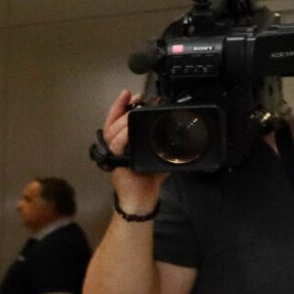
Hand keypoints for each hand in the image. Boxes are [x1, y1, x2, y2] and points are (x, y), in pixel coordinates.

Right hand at [100, 89, 169, 212]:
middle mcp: (115, 148)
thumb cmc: (149, 181)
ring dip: (123, 119)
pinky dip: (123, 135)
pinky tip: (130, 128)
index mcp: (123, 144)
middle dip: (122, 108)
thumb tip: (181, 130)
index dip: (120, 106)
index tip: (129, 93)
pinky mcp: (116, 163)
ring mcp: (114, 155)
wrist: (142, 200)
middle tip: (136, 98)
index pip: (116, 122)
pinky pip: (116, 146)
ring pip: (112, 132)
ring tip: (134, 110)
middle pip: (112, 123)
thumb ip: (165, 143)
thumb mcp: (160, 156)